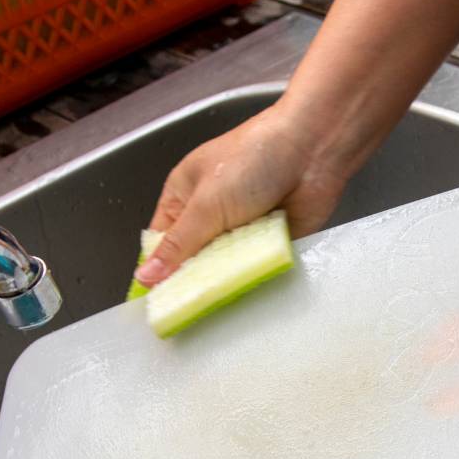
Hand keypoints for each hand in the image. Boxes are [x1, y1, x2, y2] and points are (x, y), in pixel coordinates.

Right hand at [135, 104, 349, 285]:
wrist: (312, 151)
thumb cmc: (254, 156)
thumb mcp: (205, 204)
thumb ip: (178, 245)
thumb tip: (146, 275)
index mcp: (184, 196)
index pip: (161, 242)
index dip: (157, 271)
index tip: (156, 301)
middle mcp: (211, 214)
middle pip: (193, 261)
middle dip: (192, 280)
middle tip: (186, 307)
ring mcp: (242, 229)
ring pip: (225, 268)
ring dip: (224, 279)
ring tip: (216, 302)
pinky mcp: (270, 241)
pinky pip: (255, 267)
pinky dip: (252, 275)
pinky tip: (247, 288)